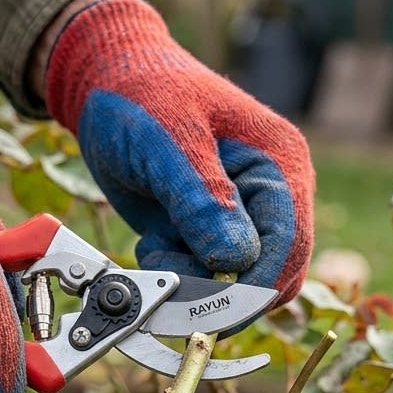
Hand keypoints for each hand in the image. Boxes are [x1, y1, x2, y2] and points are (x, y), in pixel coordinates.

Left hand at [45, 0, 313, 304]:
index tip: (211, 309)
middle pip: (270, 274)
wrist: (103, 83)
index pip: (289, 244)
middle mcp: (269, 195)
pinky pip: (203, 276)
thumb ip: (202, 199)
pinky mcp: (205, 231)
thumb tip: (236, 259)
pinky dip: (176, 274)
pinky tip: (152, 242)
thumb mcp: (168, 143)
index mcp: (279, 165)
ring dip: (192, 282)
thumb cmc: (139, 95)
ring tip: (155, 248)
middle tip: (168, 274)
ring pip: (234, 283)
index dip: (255, 286)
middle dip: (219, 289)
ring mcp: (238, 216)